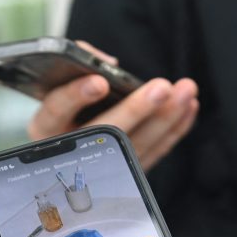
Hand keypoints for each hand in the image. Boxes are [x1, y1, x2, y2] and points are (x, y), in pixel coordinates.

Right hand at [27, 42, 198, 170]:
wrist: (67, 147)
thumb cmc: (65, 105)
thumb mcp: (57, 84)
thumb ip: (76, 64)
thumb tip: (108, 63)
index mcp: (47, 127)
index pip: (56, 111)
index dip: (76, 96)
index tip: (100, 81)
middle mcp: (71, 151)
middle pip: (104, 133)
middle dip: (136, 110)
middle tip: (161, 88)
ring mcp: (100, 167)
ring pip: (136, 146)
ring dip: (166, 118)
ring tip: (186, 91)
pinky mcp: (126, 173)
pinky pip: (153, 153)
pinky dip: (173, 131)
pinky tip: (189, 108)